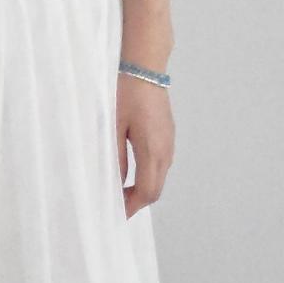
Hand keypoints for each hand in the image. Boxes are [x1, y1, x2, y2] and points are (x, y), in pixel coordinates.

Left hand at [116, 72, 173, 217]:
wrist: (145, 68)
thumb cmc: (126, 94)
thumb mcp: (113, 127)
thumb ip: (115, 158)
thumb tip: (115, 184)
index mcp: (153, 150)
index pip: (147, 192)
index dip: (131, 207)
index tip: (116, 214)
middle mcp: (166, 150)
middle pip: (156, 189)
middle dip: (137, 201)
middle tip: (116, 205)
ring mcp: (170, 142)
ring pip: (159, 177)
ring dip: (143, 188)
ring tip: (120, 190)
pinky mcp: (168, 135)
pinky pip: (161, 164)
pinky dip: (148, 175)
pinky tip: (132, 171)